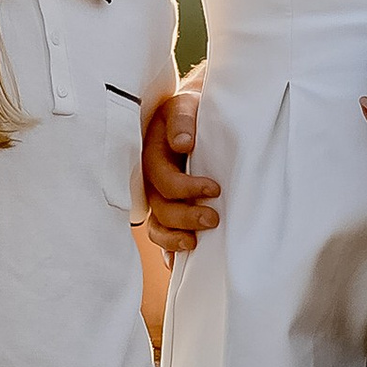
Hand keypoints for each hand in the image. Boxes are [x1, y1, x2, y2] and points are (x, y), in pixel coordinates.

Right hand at [143, 83, 220, 255]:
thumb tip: (182, 143)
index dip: (186, 188)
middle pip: (159, 207)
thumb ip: (181, 120)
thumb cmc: (193, 110)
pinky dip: (169, 249)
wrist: (199, 112)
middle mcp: (151, 178)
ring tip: (196, 243)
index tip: (214, 188)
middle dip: (185, 217)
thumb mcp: (186, 105)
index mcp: (152, 153)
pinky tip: (178, 261)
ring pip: (157, 225)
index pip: (163, 180)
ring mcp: (158, 196)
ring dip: (174, 238)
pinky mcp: (169, 208)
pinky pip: (162, 234)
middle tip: (214, 218)